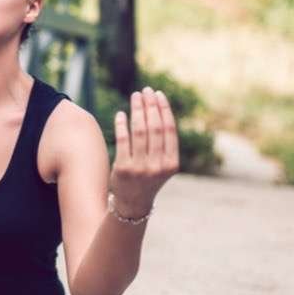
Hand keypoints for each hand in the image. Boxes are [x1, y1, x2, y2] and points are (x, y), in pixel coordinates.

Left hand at [110, 86, 179, 215]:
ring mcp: (141, 168)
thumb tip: (157, 108)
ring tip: (135, 97)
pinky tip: (121, 114)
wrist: (133, 203)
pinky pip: (123, 140)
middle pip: (155, 127)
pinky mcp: (123, 169)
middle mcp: (158, 165)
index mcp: (172, 163)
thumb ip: (163, 143)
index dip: (164, 109)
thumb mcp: (162, 164)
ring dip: (137, 110)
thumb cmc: (148, 177)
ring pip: (139, 131)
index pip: (169, 130)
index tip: (159, 94)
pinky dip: (122, 124)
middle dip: (150, 105)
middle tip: (145, 91)